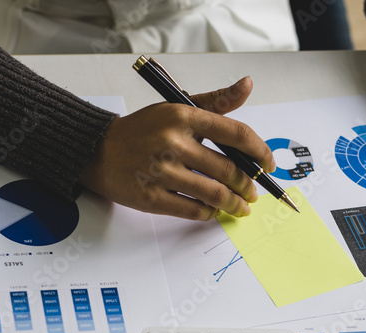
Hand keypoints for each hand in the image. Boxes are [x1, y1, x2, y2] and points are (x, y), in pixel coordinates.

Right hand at [79, 76, 274, 220]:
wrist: (98, 150)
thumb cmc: (142, 130)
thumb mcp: (176, 107)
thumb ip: (215, 101)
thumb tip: (247, 85)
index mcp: (183, 116)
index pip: (236, 133)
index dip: (260, 151)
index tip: (268, 164)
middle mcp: (172, 142)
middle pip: (228, 170)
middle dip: (248, 185)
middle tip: (253, 192)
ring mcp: (161, 171)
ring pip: (213, 193)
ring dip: (233, 203)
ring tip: (240, 206)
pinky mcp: (150, 197)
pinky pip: (192, 210)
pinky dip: (208, 213)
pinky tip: (213, 211)